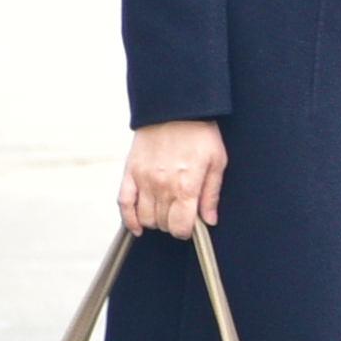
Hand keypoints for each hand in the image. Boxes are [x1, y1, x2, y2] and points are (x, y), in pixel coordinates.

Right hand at [115, 119, 230, 234]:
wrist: (175, 109)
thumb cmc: (200, 134)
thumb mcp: (217, 162)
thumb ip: (211, 194)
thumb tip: (210, 220)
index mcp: (186, 186)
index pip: (181, 226)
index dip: (186, 232)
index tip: (190, 228)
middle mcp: (162, 187)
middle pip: (162, 224)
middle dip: (172, 225)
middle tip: (179, 216)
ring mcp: (143, 181)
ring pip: (144, 217)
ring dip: (154, 221)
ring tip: (164, 213)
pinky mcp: (130, 173)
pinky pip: (124, 204)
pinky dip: (129, 219)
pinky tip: (137, 226)